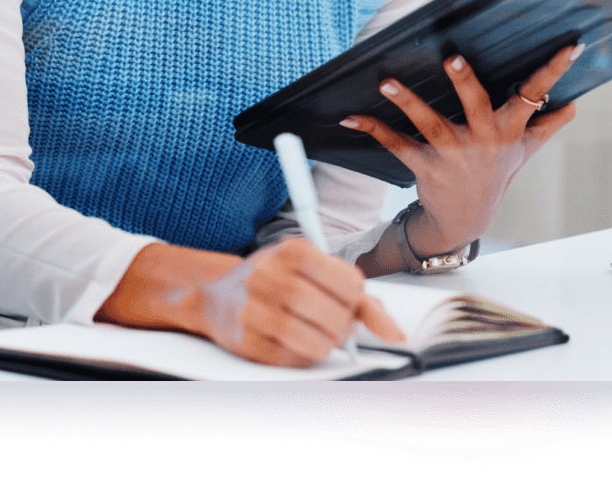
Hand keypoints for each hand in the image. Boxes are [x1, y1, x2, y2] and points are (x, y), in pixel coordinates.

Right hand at [190, 238, 404, 366]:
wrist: (216, 292)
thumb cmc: (275, 279)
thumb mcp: (313, 271)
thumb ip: (360, 298)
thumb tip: (395, 333)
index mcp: (293, 250)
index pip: (351, 284)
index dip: (354, 300)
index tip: (344, 300)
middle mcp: (271, 275)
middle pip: (335, 317)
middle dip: (342, 327)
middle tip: (332, 323)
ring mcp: (254, 309)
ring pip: (316, 345)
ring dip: (324, 344)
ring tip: (315, 332)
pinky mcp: (245, 341)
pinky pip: (292, 362)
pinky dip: (301, 356)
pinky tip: (292, 340)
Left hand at [343, 45, 581, 260]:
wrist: (465, 221)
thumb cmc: (495, 175)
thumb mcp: (524, 152)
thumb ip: (546, 126)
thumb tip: (574, 103)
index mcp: (509, 131)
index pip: (536, 96)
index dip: (553, 71)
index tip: (570, 47)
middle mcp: (483, 141)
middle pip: (476, 105)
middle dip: (465, 82)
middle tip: (453, 57)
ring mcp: (453, 155)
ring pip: (429, 124)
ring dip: (407, 102)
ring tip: (387, 83)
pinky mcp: (425, 167)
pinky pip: (397, 145)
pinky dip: (373, 129)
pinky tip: (352, 117)